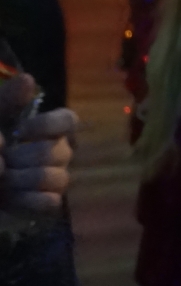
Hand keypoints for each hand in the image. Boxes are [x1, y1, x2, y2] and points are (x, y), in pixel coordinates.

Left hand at [0, 75, 75, 213]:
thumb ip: (6, 101)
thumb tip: (29, 79)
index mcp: (41, 130)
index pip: (69, 120)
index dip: (48, 126)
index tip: (20, 132)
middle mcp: (53, 152)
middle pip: (61, 152)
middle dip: (25, 158)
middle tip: (4, 161)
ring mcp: (50, 180)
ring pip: (59, 178)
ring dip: (23, 180)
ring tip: (2, 183)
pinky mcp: (43, 206)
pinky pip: (51, 202)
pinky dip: (26, 201)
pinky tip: (9, 199)